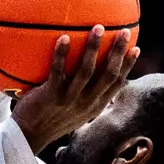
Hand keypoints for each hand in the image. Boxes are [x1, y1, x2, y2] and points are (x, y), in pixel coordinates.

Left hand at [11, 26, 139, 153]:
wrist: (28, 135)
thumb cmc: (50, 118)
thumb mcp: (73, 110)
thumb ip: (84, 94)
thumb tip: (90, 70)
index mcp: (95, 106)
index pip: (116, 84)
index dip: (128, 66)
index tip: (135, 48)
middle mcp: (86, 103)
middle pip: (108, 75)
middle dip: (118, 52)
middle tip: (124, 31)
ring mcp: (69, 100)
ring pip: (86, 71)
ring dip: (93, 48)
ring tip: (98, 27)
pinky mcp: (51, 96)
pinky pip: (58, 71)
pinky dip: (62, 54)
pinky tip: (64, 37)